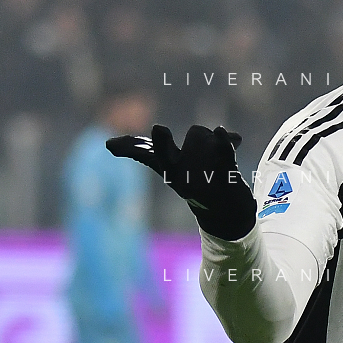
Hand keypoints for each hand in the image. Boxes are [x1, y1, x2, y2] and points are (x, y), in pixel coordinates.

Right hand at [107, 124, 256, 239]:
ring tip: (217, 159)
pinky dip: (228, 144)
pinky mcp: (227, 175)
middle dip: (162, 143)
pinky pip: (226, 153)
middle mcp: (182, 177)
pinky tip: (235, 139)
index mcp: (168, 171)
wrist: (229, 213)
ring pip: (201, 134)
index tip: (113, 144)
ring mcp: (205, 177)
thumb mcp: (168, 168)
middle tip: (158, 129)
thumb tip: (107, 145)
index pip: (146, 155)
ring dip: (210, 137)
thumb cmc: (194, 184)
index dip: (131, 148)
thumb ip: (142, 152)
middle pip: (171, 150)